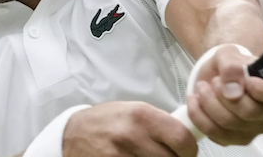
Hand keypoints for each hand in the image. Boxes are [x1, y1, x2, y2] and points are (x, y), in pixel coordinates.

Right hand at [63, 101, 197, 156]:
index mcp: (142, 115)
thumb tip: (187, 137)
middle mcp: (132, 135)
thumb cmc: (107, 121)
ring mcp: (120, 156)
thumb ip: (159, 123)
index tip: (188, 153)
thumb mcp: (133, 110)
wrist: (72, 134)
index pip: (182, 139)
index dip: (190, 150)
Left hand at [185, 45, 262, 145]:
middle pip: (250, 112)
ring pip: (229, 124)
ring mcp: (254, 129)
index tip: (247, 80)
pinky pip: (215, 133)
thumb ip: (232, 68)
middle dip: (224, 95)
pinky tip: (195, 101)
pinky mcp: (234, 139)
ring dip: (208, 103)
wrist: (217, 77)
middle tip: (214, 81)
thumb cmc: (231, 64)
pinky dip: (199, 116)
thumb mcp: (230, 55)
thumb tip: (233, 92)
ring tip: (202, 87)